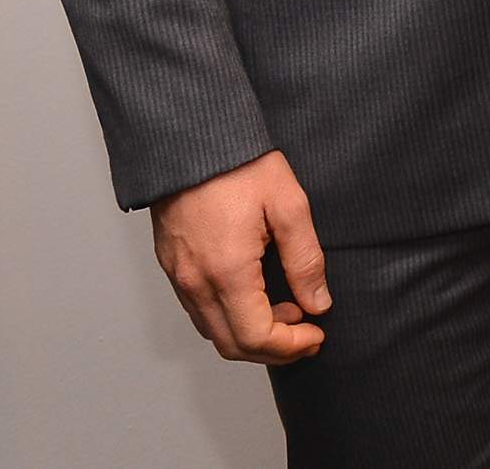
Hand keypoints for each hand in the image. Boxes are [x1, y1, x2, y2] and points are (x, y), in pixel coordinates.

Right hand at [150, 150, 331, 363]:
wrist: (189, 138)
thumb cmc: (240, 165)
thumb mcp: (289, 205)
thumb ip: (305, 260)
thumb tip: (317, 303)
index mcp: (227, 272)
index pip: (256, 337)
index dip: (291, 346)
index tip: (318, 334)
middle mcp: (195, 283)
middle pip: (231, 345)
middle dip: (273, 350)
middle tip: (307, 334)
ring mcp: (178, 277)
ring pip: (212, 331)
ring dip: (251, 335)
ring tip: (289, 311)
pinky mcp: (171, 266)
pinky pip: (199, 310)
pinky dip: (229, 317)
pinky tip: (257, 295)